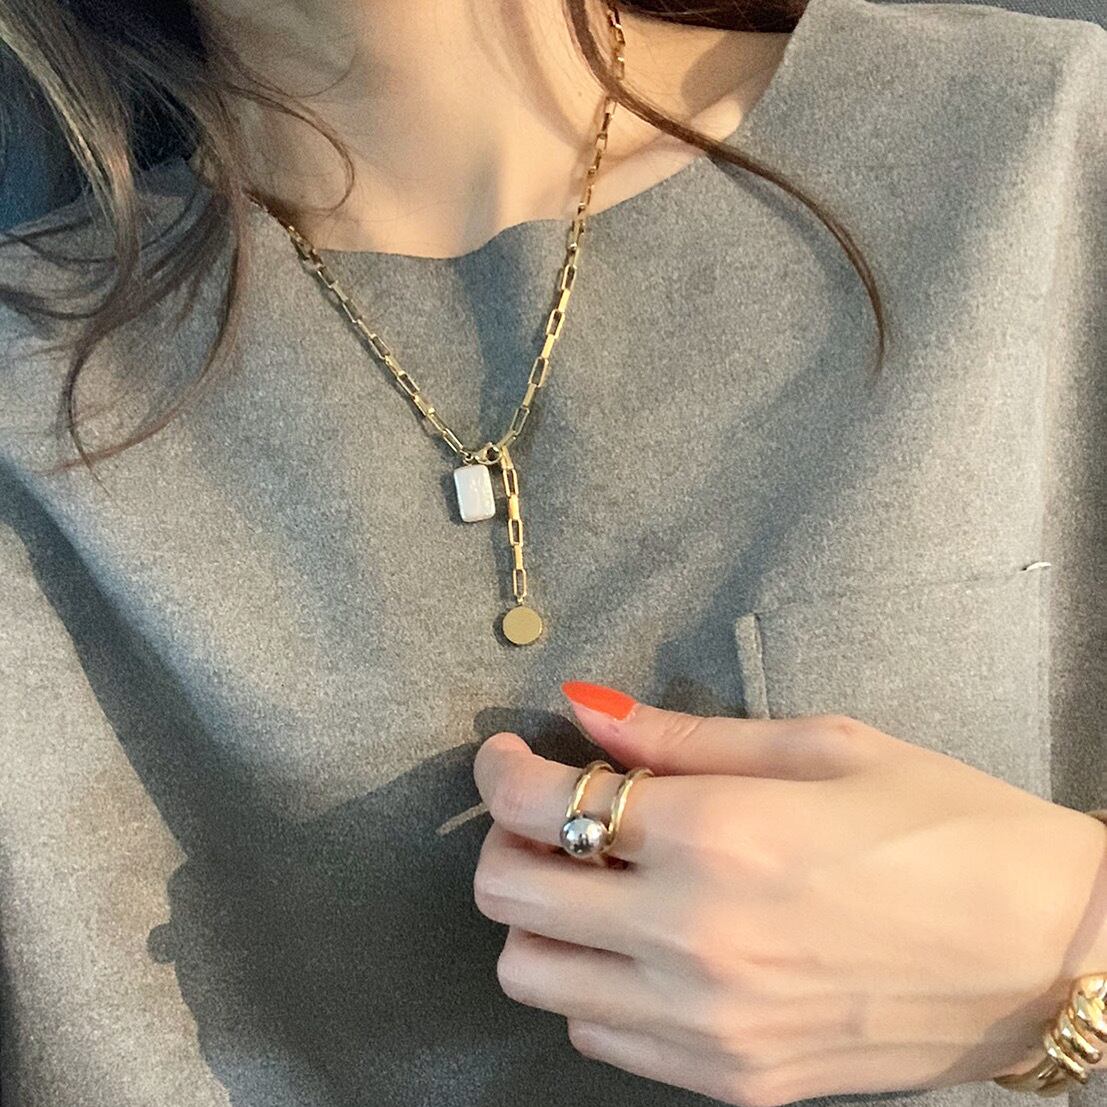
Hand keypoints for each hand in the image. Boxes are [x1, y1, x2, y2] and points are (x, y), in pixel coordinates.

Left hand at [471, 682, 1106, 1105]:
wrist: (1050, 956)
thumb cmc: (947, 827)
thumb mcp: (822, 748)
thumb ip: (686, 736)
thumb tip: (589, 712)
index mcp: (719, 835)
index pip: (543, 805)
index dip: (502, 772)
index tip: (510, 757)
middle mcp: (693, 939)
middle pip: (511, 896)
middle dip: (506, 840)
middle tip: (548, 811)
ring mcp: (708, 1025)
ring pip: (535, 977)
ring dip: (541, 918)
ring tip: (595, 879)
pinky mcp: (733, 1081)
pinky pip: (600, 1037)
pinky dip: (592, 983)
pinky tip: (641, 943)